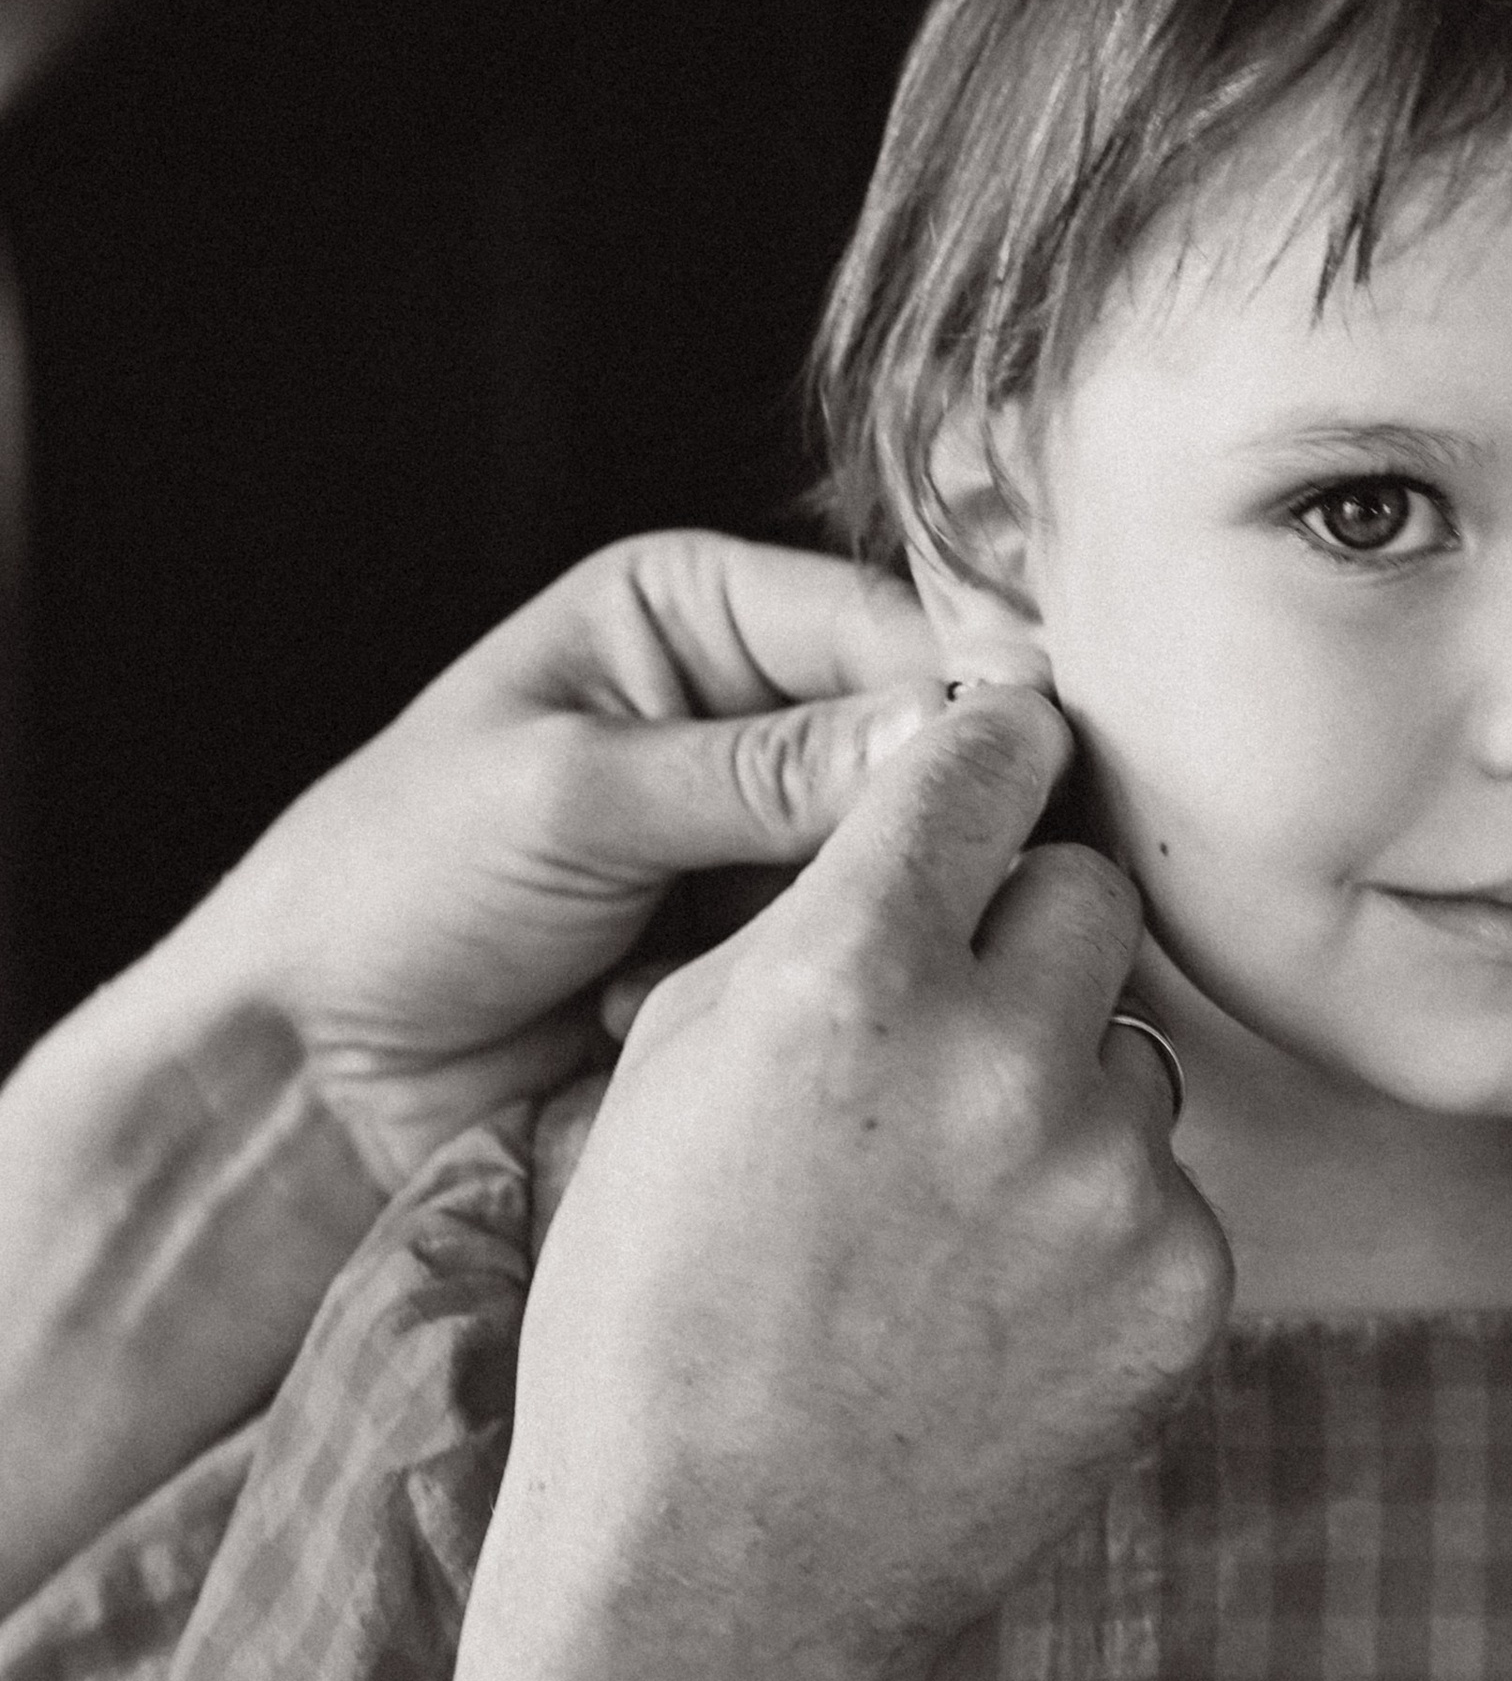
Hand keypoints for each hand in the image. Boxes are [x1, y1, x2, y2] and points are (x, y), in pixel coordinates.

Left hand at [168, 533, 941, 1186]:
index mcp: (693, 612)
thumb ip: (759, 770)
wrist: (314, 1067)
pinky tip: (777, 1025)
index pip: (883, 626)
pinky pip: (858, 960)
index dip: (965, 698)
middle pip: (918, 746)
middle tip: (954, 893)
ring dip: (871, 920)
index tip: (1029, 776)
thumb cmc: (396, 887)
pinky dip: (832, 992)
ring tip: (814, 971)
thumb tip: (948, 736)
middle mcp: (748, 711)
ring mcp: (762, 842)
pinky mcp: (765, 953)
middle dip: (932, 822)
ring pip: (902, 864)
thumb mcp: (572, 797)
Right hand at [500, 678, 1230, 1667]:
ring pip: (1129, 1056)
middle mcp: (1000, 1055)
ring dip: (1060, 1104)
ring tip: (946, 1226)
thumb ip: (818, 919)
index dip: (993, 755)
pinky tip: (997, 1317)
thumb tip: (944, 809)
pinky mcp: (1185, 1287)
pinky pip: (1166, 1195)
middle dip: (1028, 941)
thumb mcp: (675, 1069)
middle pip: (1087, 894)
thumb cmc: (653, 1316)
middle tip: (955, 1036)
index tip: (1007, 762)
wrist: (720, 1583)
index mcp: (849, 972)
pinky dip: (1099, 1236)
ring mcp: (1110, 1179)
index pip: (988, 758)